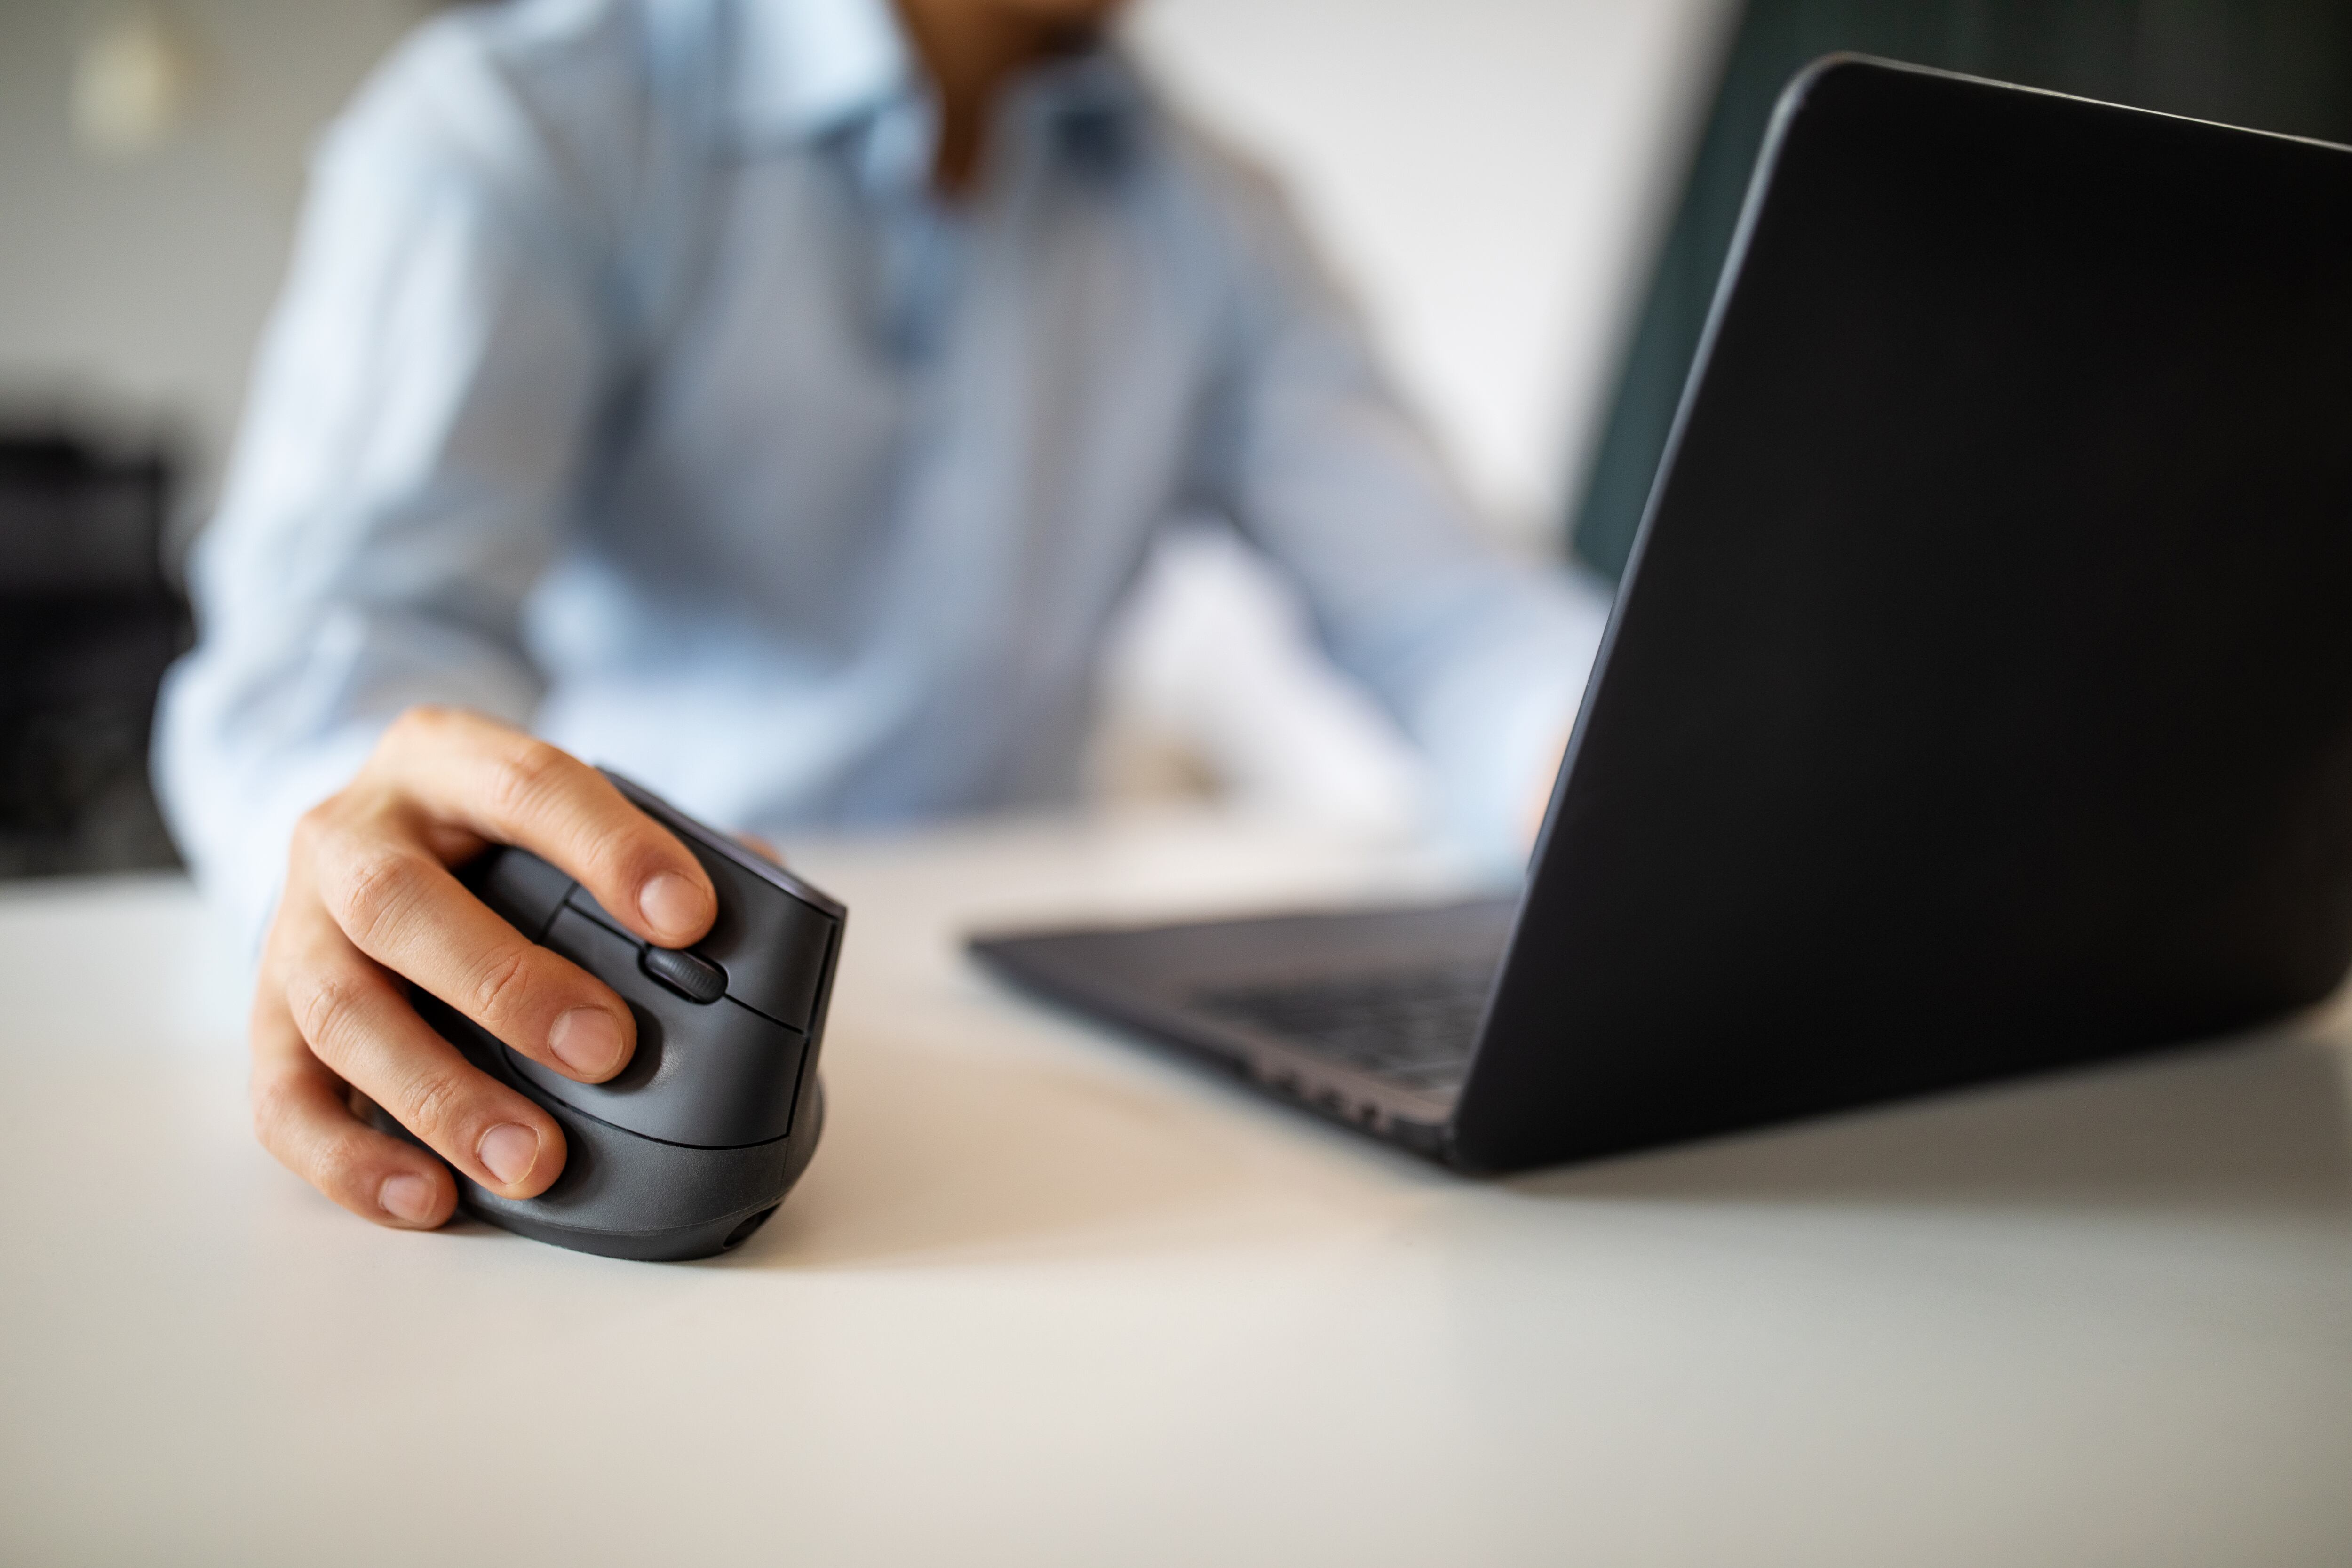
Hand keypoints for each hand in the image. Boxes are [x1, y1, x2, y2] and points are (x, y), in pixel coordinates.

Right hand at [249, 707, 716, 1229]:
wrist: (371, 835)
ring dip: (438, 1094)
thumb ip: (659, 851)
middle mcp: (351, 834)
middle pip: (401, 904)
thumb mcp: (563, 808)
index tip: (691, 918)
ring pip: (339, 1010)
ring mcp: (294, 929)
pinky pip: (285, 1099)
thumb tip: (772, 913)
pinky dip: (353, 1159)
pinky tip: (429, 1198)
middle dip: (506, 985)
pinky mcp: (267, 1021)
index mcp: (444, 760)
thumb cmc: (495, 835)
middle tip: (609, 1052)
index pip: (528, 785)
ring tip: (532, 1160)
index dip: (610, 848)